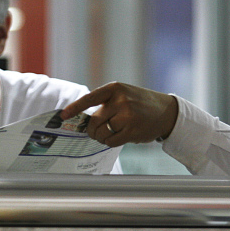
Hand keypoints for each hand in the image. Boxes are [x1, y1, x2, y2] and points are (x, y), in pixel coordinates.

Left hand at [60, 82, 178, 146]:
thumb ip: (105, 104)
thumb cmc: (139, 104)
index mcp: (114, 88)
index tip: (63, 116)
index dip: (74, 108)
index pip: (90, 99)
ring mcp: (127, 115)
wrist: (166, 111)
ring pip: (101, 132)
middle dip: (92, 130)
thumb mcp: (123, 94)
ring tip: (111, 133)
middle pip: (94, 121)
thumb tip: (83, 122)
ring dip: (102, 137)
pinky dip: (110, 142)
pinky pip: (111, 141)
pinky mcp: (133, 130)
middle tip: (96, 132)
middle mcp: (120, 100)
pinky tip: (119, 137)